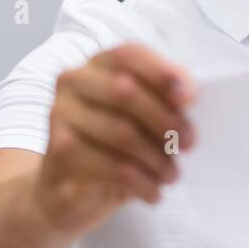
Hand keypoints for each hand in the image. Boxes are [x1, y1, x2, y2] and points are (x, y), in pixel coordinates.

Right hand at [34, 43, 197, 234]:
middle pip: (126, 91)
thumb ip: (164, 98)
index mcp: (97, 65)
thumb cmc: (113, 144)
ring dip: (157, 158)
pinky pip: (111, 166)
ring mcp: (60, 117)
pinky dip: (141, 182)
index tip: (190, 99)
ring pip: (121, 133)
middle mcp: (72, 83)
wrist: (65, 188)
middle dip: (165, 120)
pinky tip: (153, 192)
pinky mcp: (58, 154)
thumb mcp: (141, 117)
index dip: (162, 72)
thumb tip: (187, 94)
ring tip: (172, 175)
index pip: (129, 55)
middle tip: (189, 144)